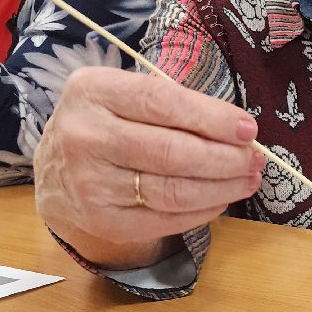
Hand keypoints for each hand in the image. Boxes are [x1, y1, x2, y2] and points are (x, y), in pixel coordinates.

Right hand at [35, 69, 263, 267]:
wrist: (56, 176)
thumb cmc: (106, 126)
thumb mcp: (124, 96)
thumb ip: (174, 104)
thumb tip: (240, 130)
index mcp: (93, 92)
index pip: (163, 102)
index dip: (213, 118)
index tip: (248, 129)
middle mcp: (86, 136)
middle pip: (174, 152)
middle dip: (227, 158)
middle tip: (255, 159)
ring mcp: (91, 183)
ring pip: (175, 191)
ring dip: (224, 187)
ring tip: (248, 179)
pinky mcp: (105, 220)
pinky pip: (169, 219)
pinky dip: (205, 210)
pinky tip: (221, 198)